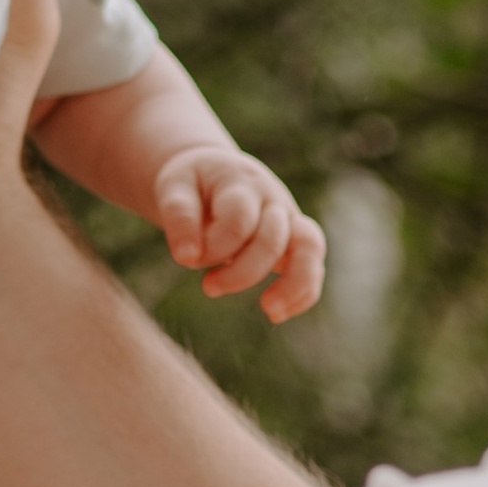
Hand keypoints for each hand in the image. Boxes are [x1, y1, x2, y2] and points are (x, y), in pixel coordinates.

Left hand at [154, 146, 325, 322]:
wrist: (214, 172)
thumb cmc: (193, 183)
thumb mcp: (174, 187)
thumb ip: (179, 216)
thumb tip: (187, 258)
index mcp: (241, 183)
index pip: (238, 219)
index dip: (214, 247)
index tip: (186, 258)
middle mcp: (272, 200)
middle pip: (272, 239)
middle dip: (240, 273)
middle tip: (208, 287)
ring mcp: (288, 219)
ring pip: (309, 248)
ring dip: (292, 284)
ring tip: (270, 311)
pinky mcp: (294, 240)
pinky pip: (312, 266)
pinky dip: (303, 293)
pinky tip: (276, 314)